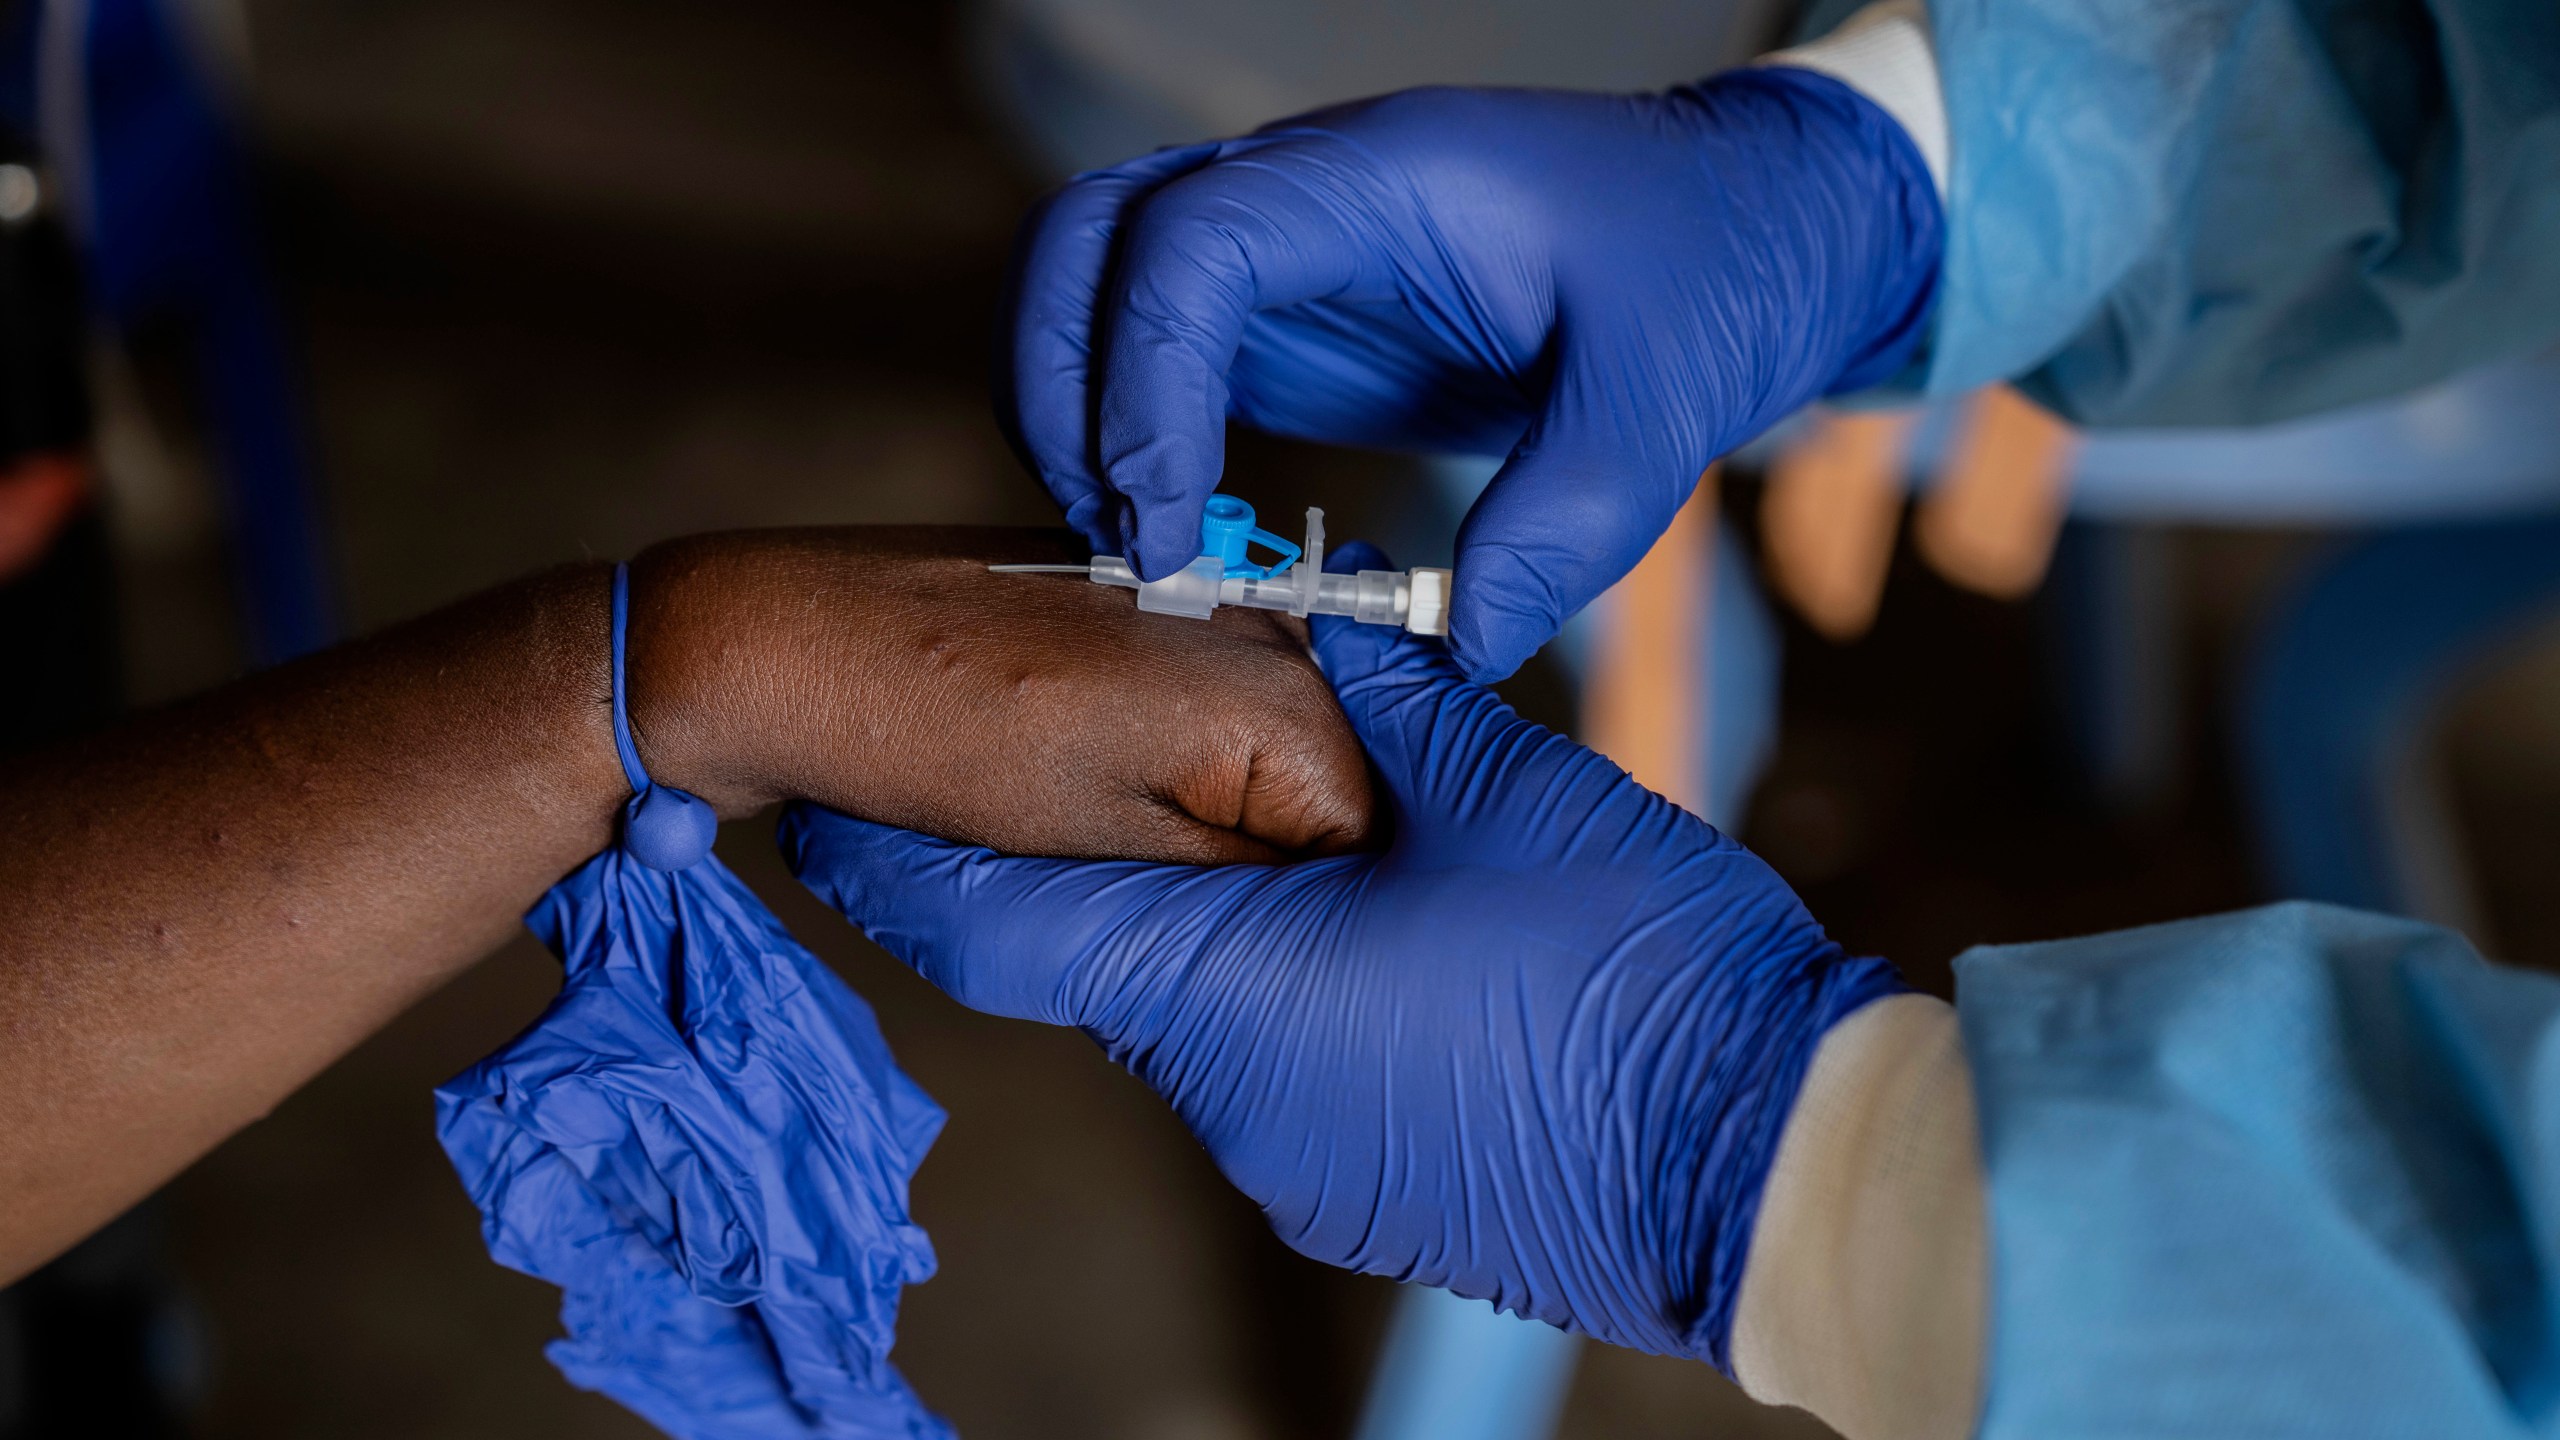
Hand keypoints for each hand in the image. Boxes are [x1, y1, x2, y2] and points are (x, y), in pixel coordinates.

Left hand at [623, 527, 1373, 863]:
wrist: (791, 637)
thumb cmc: (934, 739)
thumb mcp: (1106, 850)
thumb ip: (1236, 881)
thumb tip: (1309, 914)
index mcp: (1277, 694)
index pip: (1361, 841)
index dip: (1292, 910)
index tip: (1215, 935)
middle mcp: (1266, 628)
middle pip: (1313, 792)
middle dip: (1253, 858)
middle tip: (1149, 898)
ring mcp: (1210, 598)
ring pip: (1256, 753)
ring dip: (1204, 810)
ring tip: (1091, 822)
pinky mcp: (1153, 594)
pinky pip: (1202, 707)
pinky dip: (1160, 758)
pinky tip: (1074, 775)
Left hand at [782, 542, 1901, 1365]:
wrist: (1775, 1169)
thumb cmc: (1635, 970)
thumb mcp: (1500, 784)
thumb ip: (1373, 691)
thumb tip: (1316, 621)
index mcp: (1220, 986)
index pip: (986, 925)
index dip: (897, 856)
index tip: (831, 798)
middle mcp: (1223, 1100)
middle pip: (1093, 958)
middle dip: (1093, 854)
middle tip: (1109, 748)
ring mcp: (1291, 1166)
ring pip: (1191, 1012)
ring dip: (1211, 922)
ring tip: (1296, 833)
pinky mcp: (1357, 1197)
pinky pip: (1270, 1073)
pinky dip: (1280, 995)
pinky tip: (1377, 941)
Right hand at [1001, 67, 1940, 680]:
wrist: (1750, 224)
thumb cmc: (1718, 267)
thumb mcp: (1668, 401)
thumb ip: (1563, 527)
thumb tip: (1454, 648)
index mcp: (1386, 182)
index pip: (1193, 245)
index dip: (1145, 385)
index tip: (1169, 532)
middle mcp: (1306, 198)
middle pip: (1086, 239)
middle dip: (1057, 389)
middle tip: (1119, 545)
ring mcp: (1287, 254)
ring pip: (1091, 285)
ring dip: (1070, 411)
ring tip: (1136, 550)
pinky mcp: (1290, 319)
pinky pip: (1153, 354)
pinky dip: (1124, 437)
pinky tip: (1177, 538)